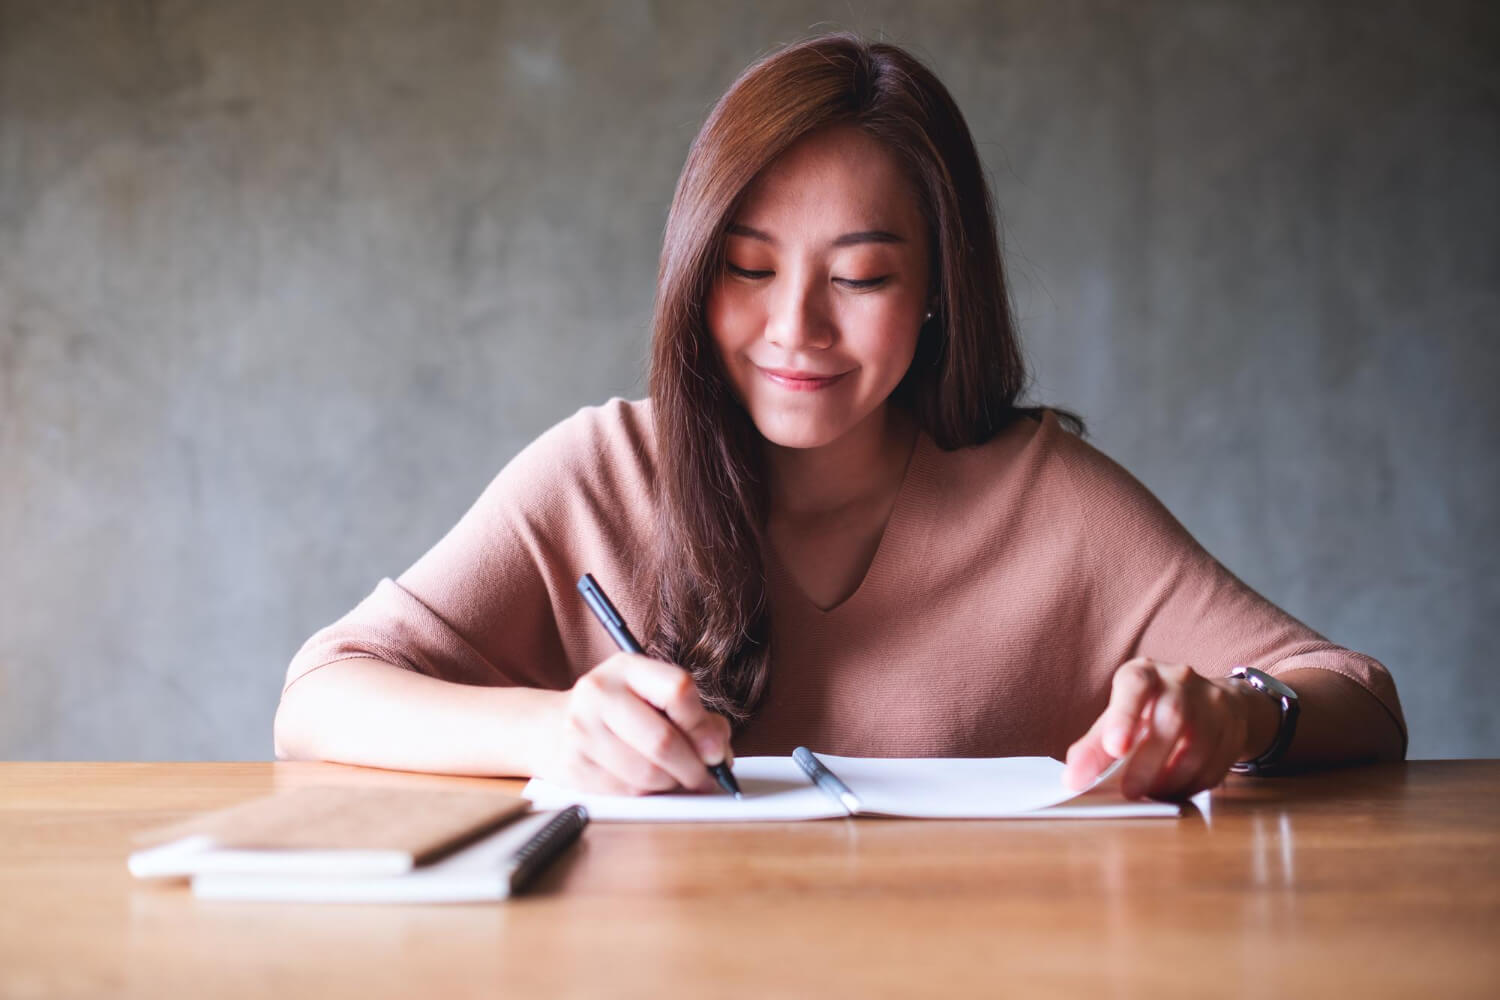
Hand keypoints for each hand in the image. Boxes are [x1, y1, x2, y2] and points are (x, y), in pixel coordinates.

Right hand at [538, 652, 733, 795]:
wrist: (551, 727)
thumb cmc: (617, 712)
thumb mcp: (652, 696)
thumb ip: (695, 717)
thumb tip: (720, 752)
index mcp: (627, 667)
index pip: (678, 689)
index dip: (703, 726)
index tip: (715, 749)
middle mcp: (599, 693)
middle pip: (663, 741)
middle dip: (694, 767)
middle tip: (705, 777)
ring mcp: (582, 731)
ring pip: (647, 774)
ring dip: (672, 784)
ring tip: (676, 779)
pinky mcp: (574, 767)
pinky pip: (627, 792)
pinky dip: (649, 795)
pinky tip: (650, 785)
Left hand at [1063, 657, 1271, 799]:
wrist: (1210, 703)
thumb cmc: (1151, 711)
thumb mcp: (1120, 716)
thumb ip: (1095, 744)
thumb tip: (1074, 778)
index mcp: (1145, 673)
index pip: (1135, 686)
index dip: (1124, 716)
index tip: (1114, 749)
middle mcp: (1180, 681)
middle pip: (1170, 718)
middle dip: (1148, 761)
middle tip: (1129, 791)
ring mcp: (1212, 703)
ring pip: (1198, 744)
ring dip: (1171, 778)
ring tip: (1151, 793)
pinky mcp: (1233, 730)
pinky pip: (1216, 765)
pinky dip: (1191, 785)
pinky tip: (1175, 790)